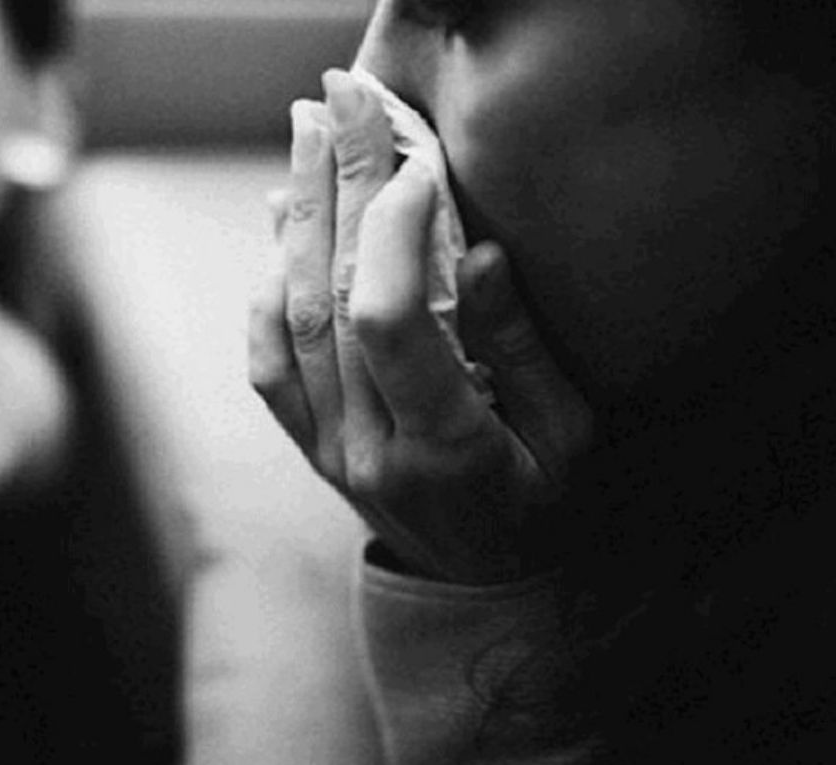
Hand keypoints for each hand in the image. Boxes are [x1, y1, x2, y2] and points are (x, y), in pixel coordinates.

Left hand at [249, 70, 591, 584]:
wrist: (480, 589)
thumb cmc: (543, 508)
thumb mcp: (568, 437)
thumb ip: (520, 348)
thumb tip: (474, 255)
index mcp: (444, 450)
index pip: (390, 324)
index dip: (393, 235)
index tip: (416, 165)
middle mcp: (369, 450)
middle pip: (332, 303)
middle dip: (335, 191)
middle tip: (338, 104)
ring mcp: (327, 451)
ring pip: (291, 322)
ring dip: (297, 222)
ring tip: (305, 139)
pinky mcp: (308, 446)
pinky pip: (267, 362)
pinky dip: (269, 288)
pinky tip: (280, 227)